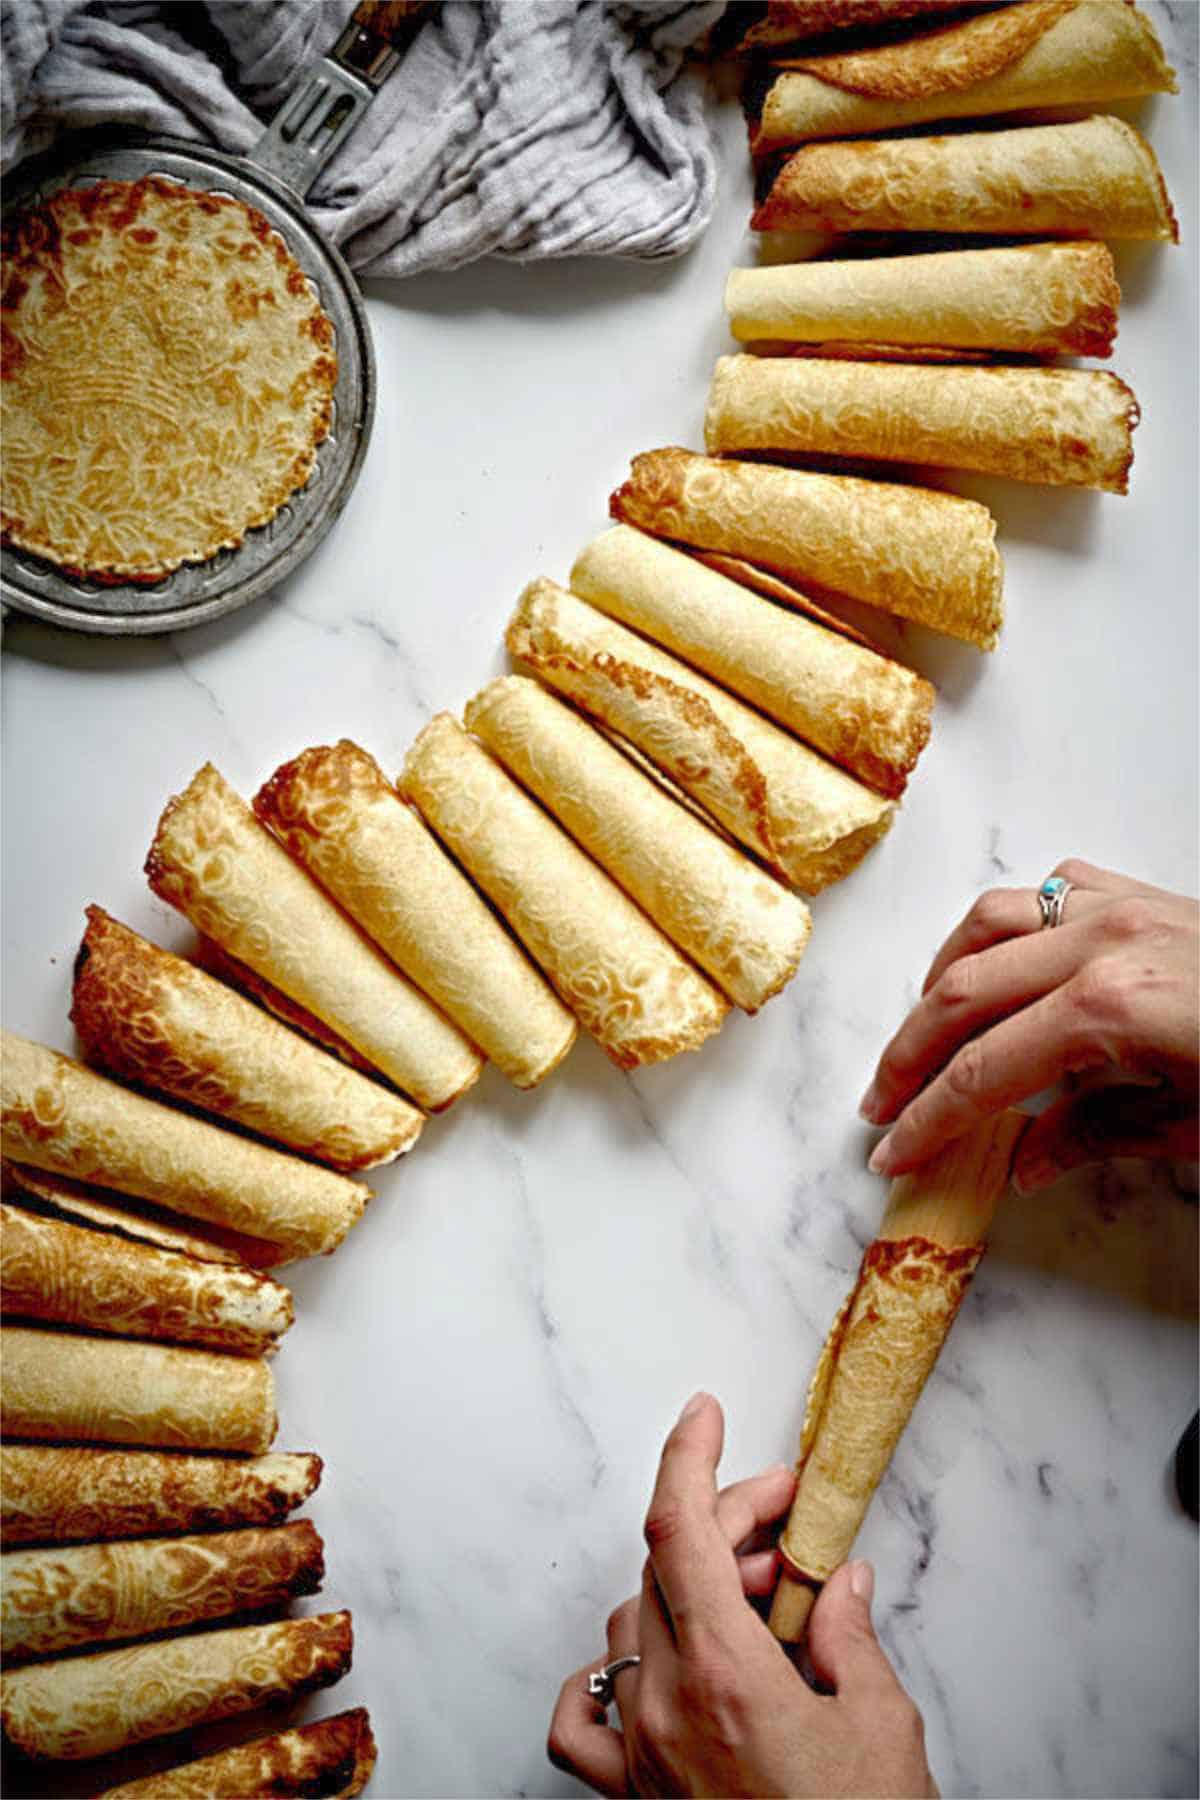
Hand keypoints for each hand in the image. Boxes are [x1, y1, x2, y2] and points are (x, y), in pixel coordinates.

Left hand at [548, 1393, 936, 1798]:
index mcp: (726, 1676)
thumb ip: (853, 1639)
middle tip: (787, 1519)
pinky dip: (610, 1673)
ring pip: (632, 1624)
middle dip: (725, 1523)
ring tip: (762, 1596)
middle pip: (665, 1568)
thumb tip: (840, 1582)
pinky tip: (663, 1663)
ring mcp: (642, 1755)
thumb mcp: (883, 1730)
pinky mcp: (636, 1797)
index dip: (688, 1455)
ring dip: (691, 1588)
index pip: (678, 1530)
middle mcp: (666, 1707)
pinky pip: (586, 1720)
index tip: (705, 1411)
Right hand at [859, 860, 1198, 1191]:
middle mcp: (1102, 943)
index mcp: (1110, 1008)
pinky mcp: (1142, 893)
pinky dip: (1010, 926)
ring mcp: (1121, 907)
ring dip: (943, 977)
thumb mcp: (1195, 1126)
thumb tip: (1025, 1163)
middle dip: (909, 1054)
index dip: (929, 1120)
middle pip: (964, 993)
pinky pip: (1050, 890)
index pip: (984, 1072)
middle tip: (881, 1103)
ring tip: (926, 1028)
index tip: (893, 1153)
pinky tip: (1005, 962)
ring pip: (990, 922)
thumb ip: (1098, 1135)